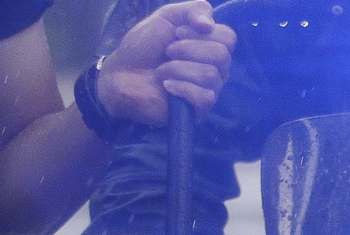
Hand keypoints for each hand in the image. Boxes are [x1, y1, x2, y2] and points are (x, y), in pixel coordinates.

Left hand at [98, 1, 235, 125]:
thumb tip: (209, 24)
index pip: (228, 37)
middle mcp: (217, 68)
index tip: (177, 33)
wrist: (122, 75)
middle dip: (187, 49)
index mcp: (211, 46)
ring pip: (210, 74)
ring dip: (177, 68)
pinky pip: (204, 96)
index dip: (201, 32)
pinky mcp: (201, 109)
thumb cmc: (143, 48)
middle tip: (167, 52)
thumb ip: (192, 10)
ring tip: (162, 70)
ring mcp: (211, 89)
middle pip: (222, 54)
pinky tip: (166, 86)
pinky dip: (180, 87)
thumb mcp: (166, 18)